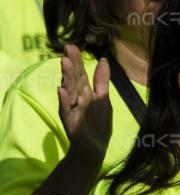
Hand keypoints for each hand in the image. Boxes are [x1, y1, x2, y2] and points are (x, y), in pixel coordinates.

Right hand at [58, 44, 112, 165]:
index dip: (77, 60)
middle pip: (73, 79)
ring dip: (67, 77)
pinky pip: (65, 110)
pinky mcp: (70, 122)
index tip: (73, 45)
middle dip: (71, 64)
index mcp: (84, 92)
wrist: (94, 148)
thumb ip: (101, 80)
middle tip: (68, 48)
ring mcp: (72, 109)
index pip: (80, 73)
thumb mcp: (103, 99)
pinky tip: (61, 90)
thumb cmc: (97, 123)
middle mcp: (76, 98)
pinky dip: (64, 101)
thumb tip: (103, 60)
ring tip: (65, 62)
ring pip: (69, 91)